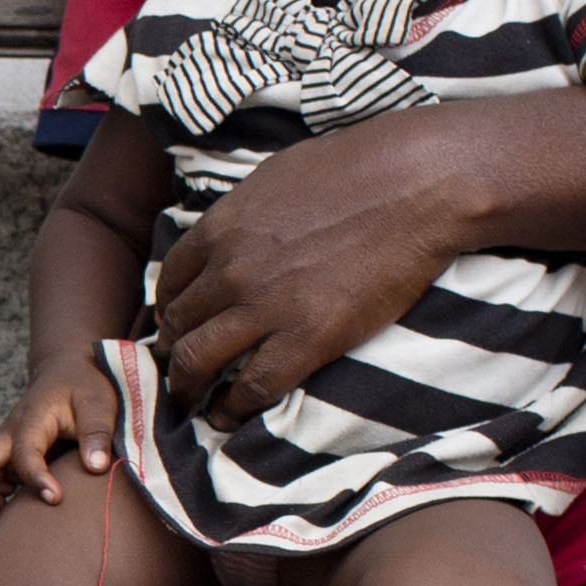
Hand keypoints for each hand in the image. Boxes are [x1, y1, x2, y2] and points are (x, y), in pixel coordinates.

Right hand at [0, 361, 126, 531]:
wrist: (66, 372)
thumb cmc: (83, 388)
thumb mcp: (98, 402)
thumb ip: (97, 432)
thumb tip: (96, 467)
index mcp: (32, 418)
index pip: (25, 451)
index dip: (36, 476)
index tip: (55, 498)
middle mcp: (10, 433)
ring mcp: (7, 446)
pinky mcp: (11, 458)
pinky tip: (4, 523)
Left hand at [144, 100, 526, 422]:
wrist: (417, 184)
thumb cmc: (359, 168)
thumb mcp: (277, 175)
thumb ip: (245, 212)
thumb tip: (233, 233)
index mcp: (221, 228)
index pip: (170, 282)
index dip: (168, 310)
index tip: (176, 326)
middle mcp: (231, 270)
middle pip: (177, 325)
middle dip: (172, 353)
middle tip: (180, 371)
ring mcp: (265, 306)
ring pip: (198, 362)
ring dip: (188, 388)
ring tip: (193, 403)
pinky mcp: (307, 338)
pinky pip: (251, 388)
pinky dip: (232, 410)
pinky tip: (229, 417)